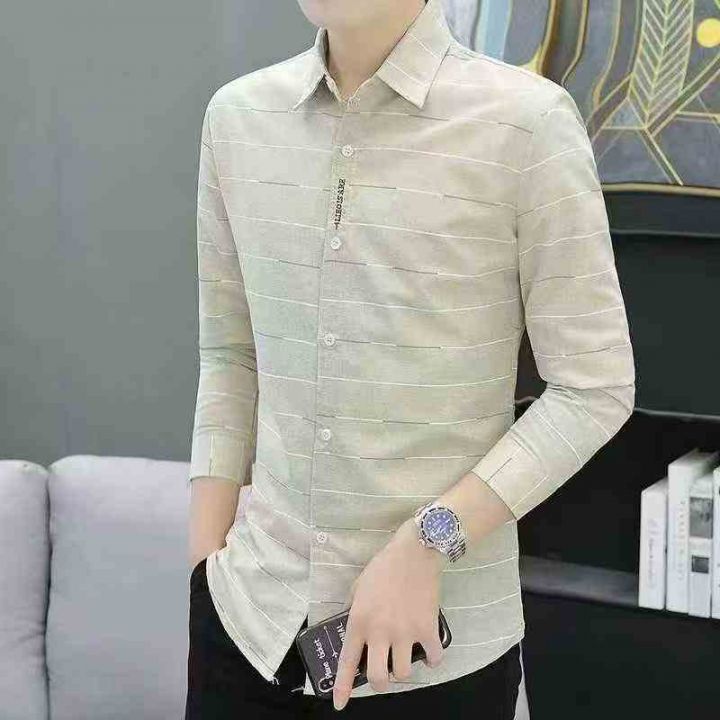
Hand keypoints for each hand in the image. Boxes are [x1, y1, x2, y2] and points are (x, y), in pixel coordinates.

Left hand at [332, 518, 447, 709]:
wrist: (415, 552)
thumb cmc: (383, 567)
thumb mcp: (358, 586)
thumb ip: (353, 609)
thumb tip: (354, 629)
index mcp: (359, 621)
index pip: (347, 662)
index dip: (342, 687)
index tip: (339, 703)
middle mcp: (381, 632)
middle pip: (379, 678)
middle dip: (379, 683)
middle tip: (382, 675)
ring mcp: (406, 633)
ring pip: (404, 672)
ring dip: (403, 668)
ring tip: (403, 655)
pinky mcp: (428, 629)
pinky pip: (433, 658)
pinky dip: (432, 659)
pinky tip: (428, 652)